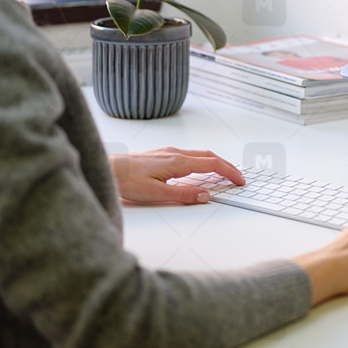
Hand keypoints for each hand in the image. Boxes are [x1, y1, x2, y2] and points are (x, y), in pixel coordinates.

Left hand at [109, 147, 243, 204]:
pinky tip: (199, 169)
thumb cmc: (127, 181)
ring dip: (215, 162)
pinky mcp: (161, 154)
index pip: (212, 165)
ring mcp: (168, 152)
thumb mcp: (157, 194)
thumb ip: (184, 195)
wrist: (108, 168)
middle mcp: (175, 153)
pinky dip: (202, 161)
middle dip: (226, 166)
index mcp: (178, 162)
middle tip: (237, 177)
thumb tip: (206, 195)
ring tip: (223, 173)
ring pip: (199, 154)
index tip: (239, 180)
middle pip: (209, 156)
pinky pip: (189, 155)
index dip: (229, 172)